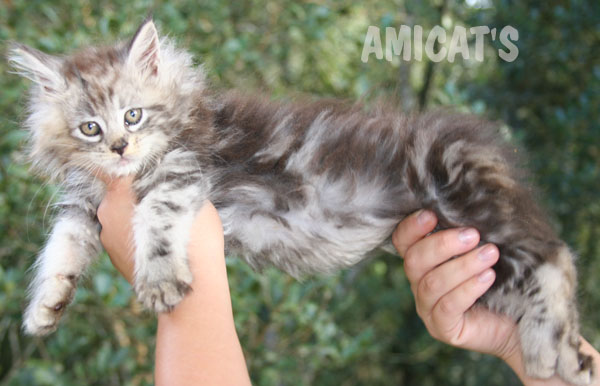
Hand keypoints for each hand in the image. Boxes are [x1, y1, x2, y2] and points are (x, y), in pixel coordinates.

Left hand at [96, 177, 250, 384]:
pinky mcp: (115, 258)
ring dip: (139, 210)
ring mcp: (109, 240)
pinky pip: (125, 232)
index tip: (152, 161)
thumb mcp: (191, 201)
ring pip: (122, 213)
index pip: (117, 167)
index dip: (136, 162)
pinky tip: (162, 237)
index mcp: (120, 197)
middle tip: (165, 188)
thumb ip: (174, 183)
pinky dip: (139, 230)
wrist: (190, 294)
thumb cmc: (195, 242)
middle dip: (140, 188)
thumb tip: (170, 171)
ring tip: (167, 217)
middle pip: (120, 190)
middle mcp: (107, 217)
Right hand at [392, 210, 599, 384]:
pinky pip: (447, 307)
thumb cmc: (507, 276)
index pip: (402, 241)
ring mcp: (428, 309)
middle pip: (414, 261)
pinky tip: (488, 277)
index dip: (412, 227)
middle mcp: (420, 284)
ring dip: (462, 265)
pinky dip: (467, 289)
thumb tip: (478, 200)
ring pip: (431, 283)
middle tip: (473, 234)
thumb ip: (475, 229)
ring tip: (491, 254)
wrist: (527, 319)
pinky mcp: (443, 329)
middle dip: (442, 244)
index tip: (433, 214)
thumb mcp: (489, 247)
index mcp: (424, 261)